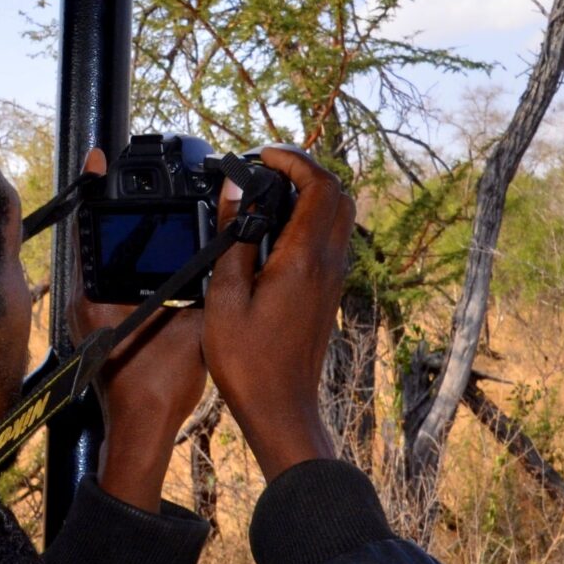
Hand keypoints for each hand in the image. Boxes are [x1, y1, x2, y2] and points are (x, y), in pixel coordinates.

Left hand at [69, 150, 207, 510]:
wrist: (142, 432)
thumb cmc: (158, 387)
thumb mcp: (193, 326)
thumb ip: (207, 284)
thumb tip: (225, 248)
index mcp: (97, 296)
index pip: (88, 229)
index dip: (93, 191)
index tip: (97, 159)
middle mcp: (83, 302)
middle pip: (90, 239)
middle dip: (106, 206)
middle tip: (120, 172)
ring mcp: (86, 315)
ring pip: (96, 261)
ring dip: (112, 233)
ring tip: (133, 203)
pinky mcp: (97, 326)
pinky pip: (104, 281)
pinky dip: (121, 261)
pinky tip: (143, 250)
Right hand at [200, 145, 351, 480]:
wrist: (282, 407)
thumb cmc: (249, 362)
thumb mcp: (225, 296)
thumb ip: (232, 237)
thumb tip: (233, 189)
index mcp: (304, 259)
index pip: (318, 186)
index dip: (294, 160)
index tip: (263, 155)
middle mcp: (327, 263)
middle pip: (338, 193)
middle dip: (306, 169)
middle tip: (267, 168)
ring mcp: (333, 278)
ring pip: (339, 214)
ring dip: (311, 192)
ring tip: (268, 193)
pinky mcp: (328, 291)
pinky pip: (330, 238)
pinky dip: (310, 218)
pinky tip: (273, 231)